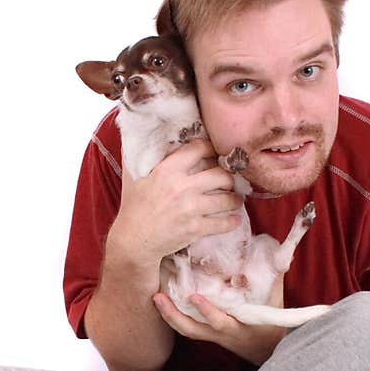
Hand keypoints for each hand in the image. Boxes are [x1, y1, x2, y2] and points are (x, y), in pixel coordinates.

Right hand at [109, 141, 244, 268]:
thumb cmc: (133, 206)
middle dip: (229, 177)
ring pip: (227, 199)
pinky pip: (222, 223)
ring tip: (237, 199)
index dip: (211, 149)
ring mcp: (191, 209)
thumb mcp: (132, 175)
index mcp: (167, 170)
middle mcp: (182, 187)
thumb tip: (138, 130)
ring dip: (235, 199)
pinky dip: (232, 221)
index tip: (215, 153)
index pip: (199, 149)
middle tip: (230, 180)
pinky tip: (235, 219)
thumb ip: (139, 153)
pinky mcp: (195, 229)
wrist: (133, 240)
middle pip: (220, 174)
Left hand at [152, 275, 287, 366]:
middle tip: (158, 297)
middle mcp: (221, 334)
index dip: (208, 312)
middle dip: (174, 315)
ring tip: (155, 297)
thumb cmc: (272, 322)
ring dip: (168, 315)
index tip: (195, 297)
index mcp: (238, 327)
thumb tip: (280, 253)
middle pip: (192, 330)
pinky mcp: (206, 333)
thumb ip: (275, 276)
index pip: (220, 323)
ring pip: (186, 330)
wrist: (269, 349)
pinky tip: (163, 301)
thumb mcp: (276, 301)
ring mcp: (212, 335)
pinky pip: (187, 327)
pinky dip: (173, 316)